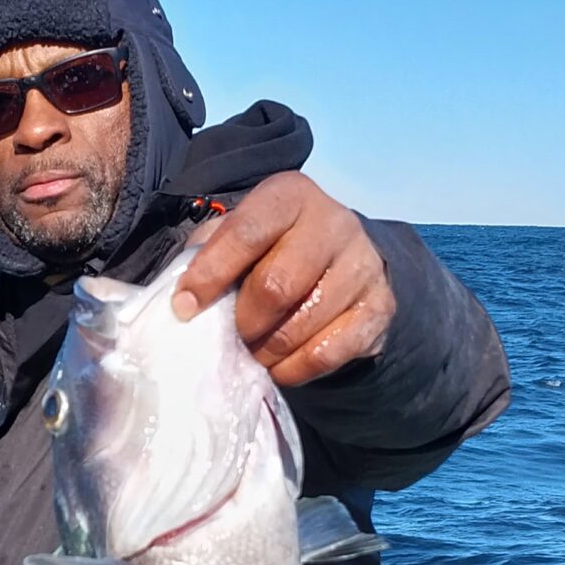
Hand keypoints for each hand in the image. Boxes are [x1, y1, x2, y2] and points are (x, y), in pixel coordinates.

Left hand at [172, 173, 395, 385]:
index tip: (185, 308)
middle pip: (275, 286)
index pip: (245, 234)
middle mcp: (334, 222)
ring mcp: (363, 264)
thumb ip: (209, 254)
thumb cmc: (275, 248)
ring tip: (255, 351)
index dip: (210, 275)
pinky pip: (328, 352)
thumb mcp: (240, 235)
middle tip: (232, 335)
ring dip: (267, 350)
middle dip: (243, 321)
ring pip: (301, 325)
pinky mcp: (380, 307)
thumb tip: (184, 301)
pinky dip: (295, 368)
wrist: (344, 262)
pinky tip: (281, 364)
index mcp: (291, 195)